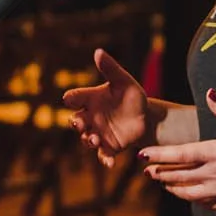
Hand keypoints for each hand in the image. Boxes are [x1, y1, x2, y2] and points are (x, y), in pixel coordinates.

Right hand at [63, 49, 151, 166]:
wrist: (145, 116)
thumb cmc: (131, 96)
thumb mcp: (123, 81)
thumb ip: (110, 68)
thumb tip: (98, 51)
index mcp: (90, 99)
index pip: (74, 98)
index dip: (71, 99)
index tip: (70, 99)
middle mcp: (90, 117)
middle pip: (75, 121)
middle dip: (75, 123)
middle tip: (79, 122)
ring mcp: (97, 133)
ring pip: (86, 139)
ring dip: (88, 140)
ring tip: (95, 140)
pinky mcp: (108, 147)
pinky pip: (102, 155)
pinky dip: (105, 159)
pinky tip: (110, 163)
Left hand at [140, 90, 215, 208]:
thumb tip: (210, 93)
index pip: (179, 155)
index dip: (159, 155)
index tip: (143, 154)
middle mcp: (213, 174)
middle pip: (178, 176)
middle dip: (159, 173)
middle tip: (145, 170)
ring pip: (187, 193)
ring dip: (171, 187)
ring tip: (161, 182)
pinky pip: (203, 203)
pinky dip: (191, 198)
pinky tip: (187, 193)